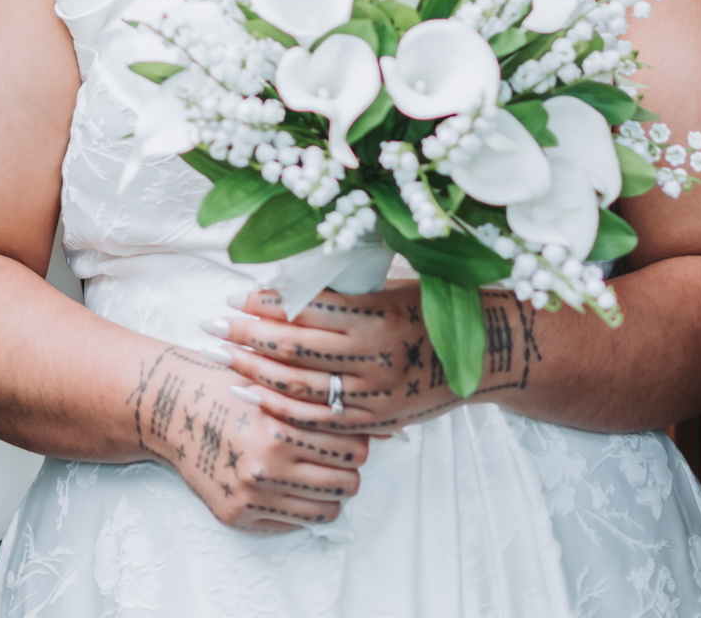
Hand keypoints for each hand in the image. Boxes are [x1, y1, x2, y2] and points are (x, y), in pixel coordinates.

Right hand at [128, 345, 370, 532]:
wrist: (171, 408)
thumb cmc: (227, 386)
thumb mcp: (278, 382)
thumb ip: (326, 401)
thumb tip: (386, 428)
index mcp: (281, 428)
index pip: (353, 447)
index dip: (357, 439)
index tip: (347, 433)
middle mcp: (267, 467)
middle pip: (347, 482)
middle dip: (346, 468)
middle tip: (332, 455)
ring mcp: (251, 496)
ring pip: (326, 510)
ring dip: (327, 492)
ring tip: (314, 472)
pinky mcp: (237, 516)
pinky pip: (293, 524)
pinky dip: (298, 507)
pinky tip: (287, 484)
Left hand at [207, 286, 539, 434]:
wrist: (488, 354)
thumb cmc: (435, 307)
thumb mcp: (391, 286)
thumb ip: (343, 287)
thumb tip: (280, 282)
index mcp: (378, 311)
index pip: (305, 306)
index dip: (263, 302)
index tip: (233, 295)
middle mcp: (376, 354)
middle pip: (293, 346)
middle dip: (245, 334)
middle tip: (212, 324)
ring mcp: (376, 391)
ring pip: (299, 385)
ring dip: (253, 370)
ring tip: (222, 355)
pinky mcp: (377, 419)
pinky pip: (318, 416)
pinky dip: (279, 407)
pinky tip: (251, 394)